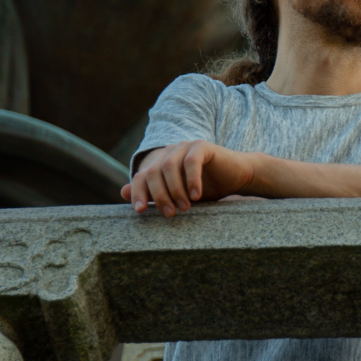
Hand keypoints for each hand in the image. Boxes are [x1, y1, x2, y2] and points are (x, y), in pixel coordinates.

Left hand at [121, 140, 258, 216]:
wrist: (237, 177)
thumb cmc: (207, 188)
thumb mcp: (178, 196)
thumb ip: (154, 193)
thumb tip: (123, 191)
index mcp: (162, 162)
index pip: (142, 175)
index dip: (138, 192)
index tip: (140, 211)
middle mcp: (171, 151)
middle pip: (154, 172)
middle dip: (159, 196)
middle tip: (170, 214)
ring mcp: (187, 146)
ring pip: (169, 166)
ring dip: (174, 190)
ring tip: (185, 208)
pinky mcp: (203, 146)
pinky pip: (191, 161)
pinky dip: (191, 180)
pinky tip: (196, 195)